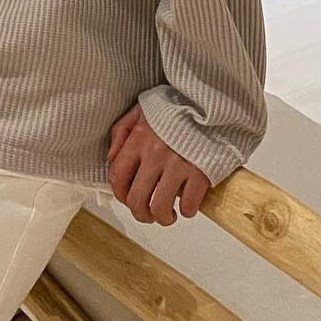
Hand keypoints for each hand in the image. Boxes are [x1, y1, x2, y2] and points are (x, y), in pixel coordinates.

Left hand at [107, 103, 209, 226]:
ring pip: (160, 208)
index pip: (118, 177)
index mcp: (138, 139)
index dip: (120, 196)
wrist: (209, 101)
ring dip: (163, 218)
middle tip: (149, 214)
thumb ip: (121, 131)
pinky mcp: (200, 172)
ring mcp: (178, 164)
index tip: (128, 200)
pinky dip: (187, 211)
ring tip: (169, 215)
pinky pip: (188, 205)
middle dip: (141, 214)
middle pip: (137, 199)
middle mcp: (154, 154)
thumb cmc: (174, 107)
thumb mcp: (141, 109)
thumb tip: (111, 159)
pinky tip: (188, 204)